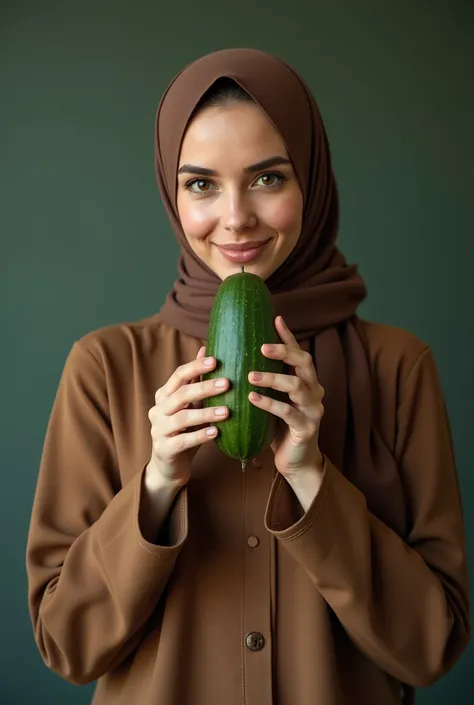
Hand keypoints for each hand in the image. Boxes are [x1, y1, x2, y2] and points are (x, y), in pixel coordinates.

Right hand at [147, 347, 228, 486]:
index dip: (195, 367)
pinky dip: (200, 436)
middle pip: (181, 394)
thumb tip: (206, 348)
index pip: (178, 376)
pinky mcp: (164, 450)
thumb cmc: (184, 430)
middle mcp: (158, 410)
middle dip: (204, 388)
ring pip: (182, 418)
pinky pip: (183, 441)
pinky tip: (216, 432)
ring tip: (227, 411)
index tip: (215, 360)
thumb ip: (196, 379)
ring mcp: (159, 430)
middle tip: (227, 383)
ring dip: (205, 413)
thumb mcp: (190, 405)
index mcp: (164, 395)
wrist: (169, 466)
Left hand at [248, 316, 324, 479]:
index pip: (299, 353)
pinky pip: (288, 413)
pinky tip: (252, 398)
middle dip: (284, 351)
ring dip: (273, 378)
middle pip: (305, 362)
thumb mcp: (272, 400)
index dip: (288, 336)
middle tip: (261, 347)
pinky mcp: (306, 428)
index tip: (275, 318)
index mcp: (307, 381)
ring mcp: (313, 410)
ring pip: (297, 386)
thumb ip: (264, 381)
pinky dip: (269, 404)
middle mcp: (314, 391)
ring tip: (250, 376)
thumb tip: (237, 357)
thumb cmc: (279, 428)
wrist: (295, 462)